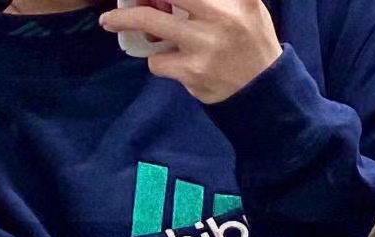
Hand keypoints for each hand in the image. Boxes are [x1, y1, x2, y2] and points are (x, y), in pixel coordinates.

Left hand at [99, 0, 282, 104]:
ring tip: (131, 29)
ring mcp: (201, 50)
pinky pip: (158, 63)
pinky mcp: (193, 76)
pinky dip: (160, 61)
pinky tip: (175, 62)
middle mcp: (213, 22)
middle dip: (127, 10)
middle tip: (108, 15)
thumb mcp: (248, 4)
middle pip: (155, 8)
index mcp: (224, 4)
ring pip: (150, 30)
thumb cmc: (253, 40)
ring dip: (134, 28)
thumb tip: (175, 0)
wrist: (266, 89)